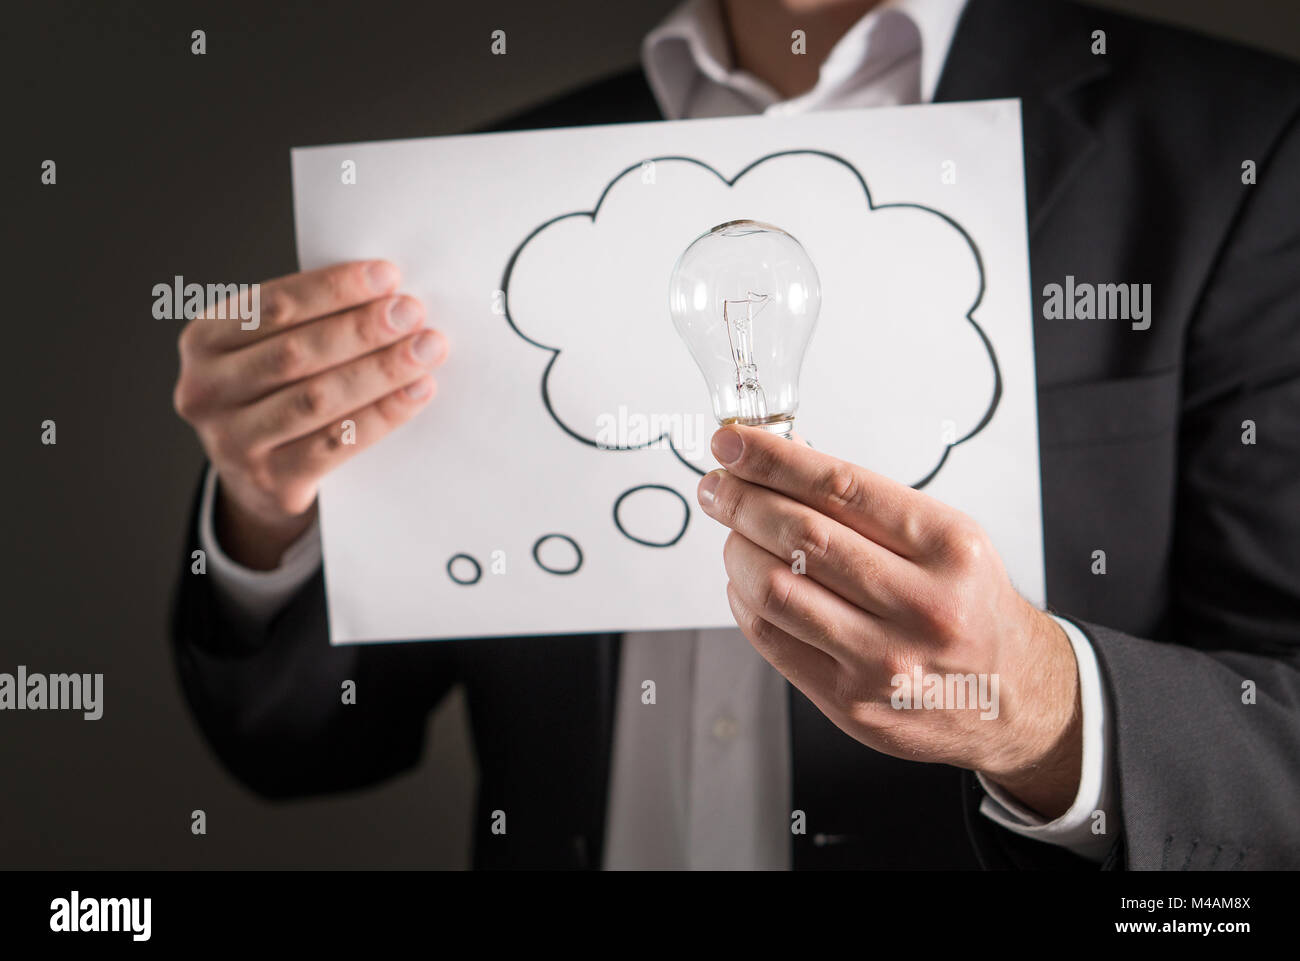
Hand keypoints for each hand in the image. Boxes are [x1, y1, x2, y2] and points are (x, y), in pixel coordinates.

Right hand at [173, 260, 446, 568]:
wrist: (259, 478)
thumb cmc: (276, 393)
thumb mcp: (269, 350)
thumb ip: (311, 322)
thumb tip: (388, 295)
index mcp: (203, 340)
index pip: (274, 306)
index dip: (334, 289)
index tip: (388, 276)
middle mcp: (206, 390)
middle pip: (296, 353)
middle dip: (362, 329)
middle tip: (412, 312)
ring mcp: (233, 441)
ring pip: (317, 399)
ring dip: (380, 370)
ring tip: (425, 349)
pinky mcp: (271, 481)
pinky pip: (337, 442)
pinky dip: (383, 414)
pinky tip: (417, 392)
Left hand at [698, 425, 1082, 818]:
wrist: (1011, 699)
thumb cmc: (969, 607)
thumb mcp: (947, 540)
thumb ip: (868, 505)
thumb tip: (784, 459)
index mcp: (948, 547)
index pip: (840, 487)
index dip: (773, 459)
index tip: (733, 443)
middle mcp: (921, 604)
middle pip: (799, 535)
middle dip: (741, 500)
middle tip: (717, 486)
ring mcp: (883, 660)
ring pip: (772, 588)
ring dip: (735, 550)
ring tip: (732, 534)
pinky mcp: (851, 703)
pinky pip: (770, 639)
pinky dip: (742, 600)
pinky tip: (745, 583)